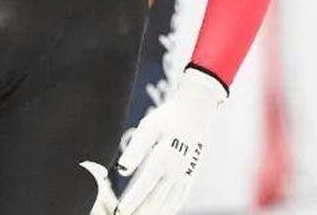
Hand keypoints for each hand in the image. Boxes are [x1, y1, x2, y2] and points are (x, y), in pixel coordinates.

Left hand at [115, 68, 225, 213]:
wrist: (196, 111)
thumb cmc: (168, 117)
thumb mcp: (149, 127)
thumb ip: (135, 150)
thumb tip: (122, 170)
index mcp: (164, 157)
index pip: (145, 186)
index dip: (132, 201)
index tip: (120, 212)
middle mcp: (176, 170)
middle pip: (156, 199)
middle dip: (139, 212)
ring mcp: (186, 175)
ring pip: (168, 203)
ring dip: (153, 213)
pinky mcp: (191, 176)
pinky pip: (179, 199)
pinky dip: (169, 209)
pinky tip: (160, 213)